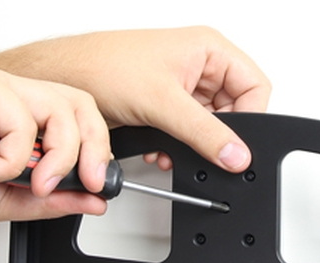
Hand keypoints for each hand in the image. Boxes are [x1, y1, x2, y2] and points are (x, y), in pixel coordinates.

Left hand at [0, 26, 270, 171]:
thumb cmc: (104, 66)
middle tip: (205, 152)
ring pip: (210, 125)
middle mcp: (200, 66)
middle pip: (234, 110)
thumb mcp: (163, 102)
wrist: (65, 78)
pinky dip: (180, 148)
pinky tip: (163, 152)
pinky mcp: (167, 106)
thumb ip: (204, 133)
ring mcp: (183, 87)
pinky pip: (189, 132)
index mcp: (209, 49)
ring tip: (177, 151)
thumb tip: (237, 155)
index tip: (238, 145)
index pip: (254, 87)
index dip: (250, 118)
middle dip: (217, 137)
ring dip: (195, 146)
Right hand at [0, 64, 110, 225]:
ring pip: (61, 110)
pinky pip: (23, 121)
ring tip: (33, 183)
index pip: (77, 118)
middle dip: (93, 147)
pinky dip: (11, 159)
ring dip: (57, 158)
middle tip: (89, 180)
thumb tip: (93, 200)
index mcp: (18, 119)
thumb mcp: (9, 200)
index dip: (97, 149)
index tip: (99, 184)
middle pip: (79, 105)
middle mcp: (11, 99)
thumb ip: (54, 199)